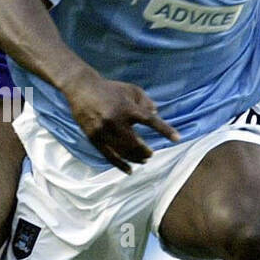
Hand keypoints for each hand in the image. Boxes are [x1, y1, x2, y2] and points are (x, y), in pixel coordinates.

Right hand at [64, 71, 179, 171]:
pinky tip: (129, 170)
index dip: (164, 130)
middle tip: (151, 154)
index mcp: (127, 108)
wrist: (82, 88)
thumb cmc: (110, 89)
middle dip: (146, 151)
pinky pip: (109, 156)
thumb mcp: (131, 89)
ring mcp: (104, 131)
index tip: (177, 139)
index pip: (150, 121)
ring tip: (143, 160)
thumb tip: (156, 114)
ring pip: (124, 152)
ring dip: (136, 158)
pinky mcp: (94, 138)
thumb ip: (146, 101)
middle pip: (136, 143)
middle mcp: (116, 121)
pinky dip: (120, 165)